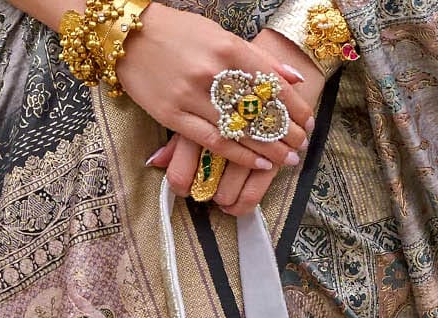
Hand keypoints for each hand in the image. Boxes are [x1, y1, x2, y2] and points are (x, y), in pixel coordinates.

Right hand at [145, 27, 325, 214]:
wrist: (129, 36)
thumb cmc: (178, 34)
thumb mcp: (219, 35)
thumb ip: (254, 58)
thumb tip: (292, 79)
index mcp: (228, 49)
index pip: (272, 84)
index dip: (294, 107)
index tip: (309, 122)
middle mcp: (213, 73)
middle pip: (260, 109)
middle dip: (286, 131)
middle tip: (301, 146)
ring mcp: (192, 96)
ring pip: (240, 129)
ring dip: (269, 148)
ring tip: (287, 159)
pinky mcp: (173, 116)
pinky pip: (214, 141)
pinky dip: (240, 155)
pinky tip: (259, 163)